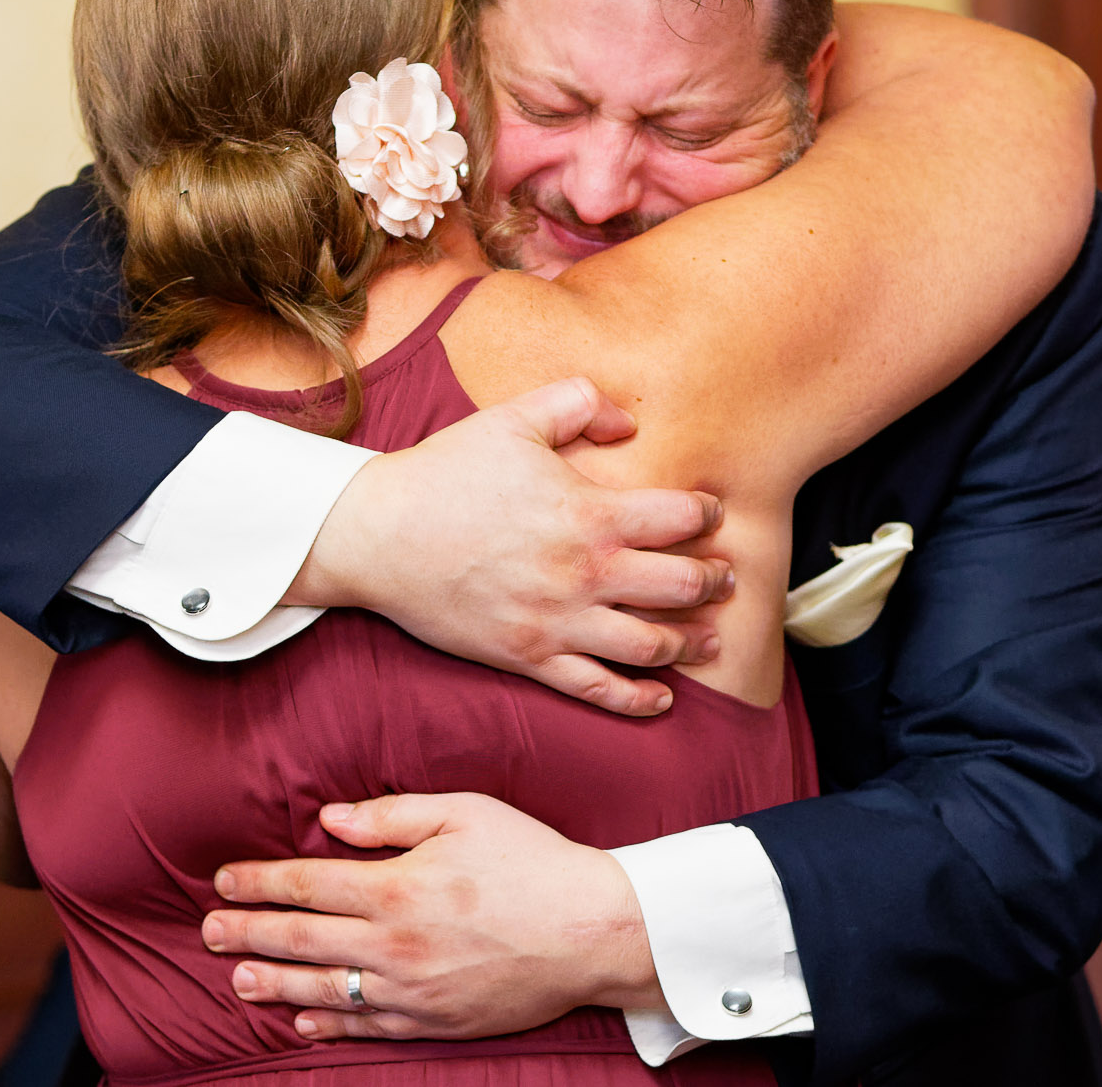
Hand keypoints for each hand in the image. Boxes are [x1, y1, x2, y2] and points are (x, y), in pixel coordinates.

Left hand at [203, 793, 661, 1040]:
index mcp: (398, 886)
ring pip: (324, 988)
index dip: (259, 883)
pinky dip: (328, 1024)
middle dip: (248, 933)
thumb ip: (392, 816)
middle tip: (209, 930)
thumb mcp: (466, 813)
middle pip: (302, 939)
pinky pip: (367, 1026)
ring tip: (237, 977)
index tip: (225, 880)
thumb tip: (330, 820)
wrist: (593, 930)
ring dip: (273, 982)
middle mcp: (395, 943)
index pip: (308, 884)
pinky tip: (301, 1018)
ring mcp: (412, 989)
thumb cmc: (533, 861)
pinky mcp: (434, 1021)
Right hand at [291, 378, 730, 716]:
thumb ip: (579, 403)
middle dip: (714, 581)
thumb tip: (628, 424)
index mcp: (588, 513)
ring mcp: (559, 622)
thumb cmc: (445, 472)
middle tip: (725, 577)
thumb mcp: (512, 418)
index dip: (706, 513)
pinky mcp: (529, 657)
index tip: (711, 513)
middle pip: (681, 586)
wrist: (377, 534)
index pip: (679, 518)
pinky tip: (661, 696)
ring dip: (690, 641)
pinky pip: (598, 690)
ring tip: (707, 636)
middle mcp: (584, 574)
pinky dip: (639, 698)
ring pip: (651, 645)